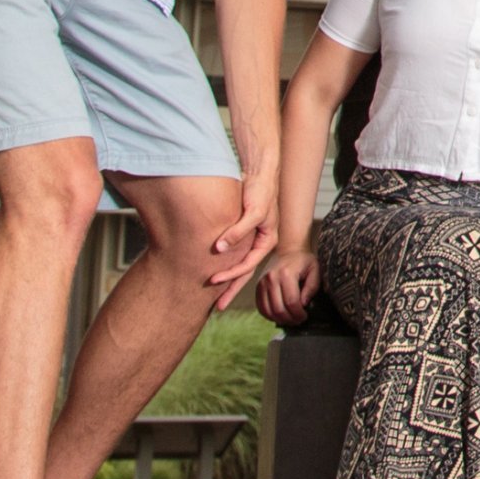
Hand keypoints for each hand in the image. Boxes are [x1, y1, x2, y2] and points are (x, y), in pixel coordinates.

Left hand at [209, 162, 277, 309]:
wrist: (258, 172)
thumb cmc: (261, 190)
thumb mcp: (254, 211)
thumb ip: (238, 231)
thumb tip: (219, 249)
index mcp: (267, 241)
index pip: (247, 266)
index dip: (230, 275)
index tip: (213, 282)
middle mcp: (259, 242)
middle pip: (244, 272)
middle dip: (231, 289)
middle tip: (217, 307)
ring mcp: (251, 238)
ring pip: (238, 263)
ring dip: (226, 278)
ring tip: (213, 294)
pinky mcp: (241, 230)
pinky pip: (232, 252)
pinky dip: (223, 261)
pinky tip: (213, 268)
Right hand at [256, 249, 321, 325]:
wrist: (288, 249)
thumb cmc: (303, 261)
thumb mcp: (315, 270)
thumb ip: (312, 288)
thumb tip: (303, 304)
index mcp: (286, 273)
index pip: (292, 302)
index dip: (299, 314)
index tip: (305, 316)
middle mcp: (271, 278)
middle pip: (279, 309)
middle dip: (291, 319)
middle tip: (298, 320)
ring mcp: (262, 283)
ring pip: (269, 311)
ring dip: (280, 320)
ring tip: (290, 319)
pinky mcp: (258, 287)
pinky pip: (261, 308)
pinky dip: (270, 316)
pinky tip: (280, 315)